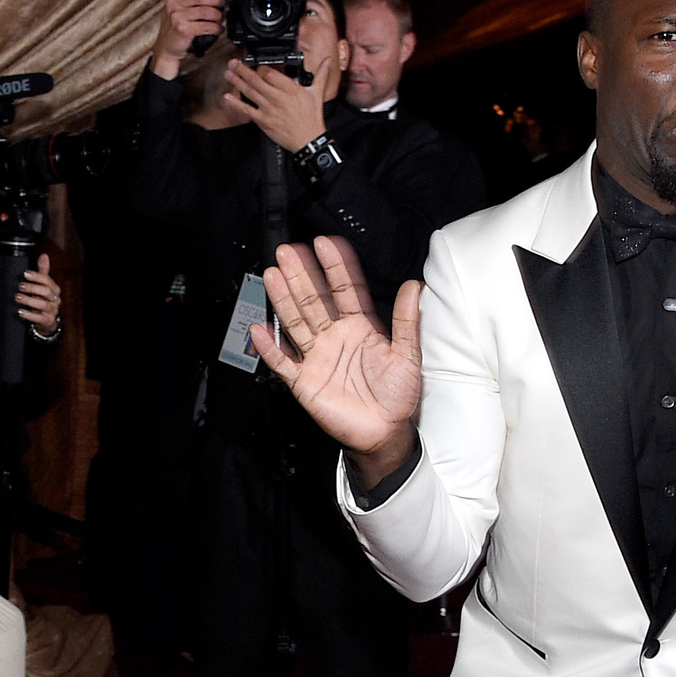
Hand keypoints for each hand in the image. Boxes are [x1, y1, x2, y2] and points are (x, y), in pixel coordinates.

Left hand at [16, 253, 62, 333]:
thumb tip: (44, 255)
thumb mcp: (43, 286)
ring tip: (18, 297)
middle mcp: (55, 299)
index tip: (25, 274)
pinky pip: (39, 318)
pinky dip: (29, 315)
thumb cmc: (44, 300)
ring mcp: (52, 311)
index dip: (37, 276)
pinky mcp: (47, 321)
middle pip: (46, 292)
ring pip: (43, 305)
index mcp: (54, 289)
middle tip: (20, 286)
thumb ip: (43, 271)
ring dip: (29, 300)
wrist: (47, 320)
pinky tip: (20, 311)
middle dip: (32, 288)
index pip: (47, 280)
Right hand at [152, 0, 224, 78]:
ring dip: (218, 15)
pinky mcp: (184, 30)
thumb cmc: (175, 26)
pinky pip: (206, 26)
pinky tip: (218, 28)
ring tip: (220, 18)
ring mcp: (177, 17)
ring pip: (206, 11)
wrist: (166, 47)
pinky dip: (216, 28)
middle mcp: (173, 4)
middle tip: (222, 2)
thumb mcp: (176, 7)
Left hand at [222, 60, 327, 153]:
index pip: (271, 73)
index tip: (256, 63)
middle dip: (243, 70)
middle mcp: (278, 97)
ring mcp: (269, 109)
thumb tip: (328, 61)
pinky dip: (236, 103)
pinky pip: (247, 110)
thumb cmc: (312, 118)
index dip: (262, 67)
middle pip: (257, 80)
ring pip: (250, 92)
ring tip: (229, 73)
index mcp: (291, 89)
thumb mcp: (317, 93)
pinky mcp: (263, 121)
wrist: (308, 140)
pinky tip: (227, 97)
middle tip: (234, 62)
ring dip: (237, 81)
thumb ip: (321, 74)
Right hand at [251, 235, 421, 483]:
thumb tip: (414, 287)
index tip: (326, 243)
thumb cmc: (397, 396)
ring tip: (273, 276)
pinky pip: (283, 363)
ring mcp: (317, 358)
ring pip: (296, 323)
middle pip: (314, 300)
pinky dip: (270, 348)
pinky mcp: (304, 382)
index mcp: (359, 327)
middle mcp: (334, 337)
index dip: (335, 266)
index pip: (345, 289)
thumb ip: (408, 321)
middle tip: (288, 250)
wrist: (385, 433)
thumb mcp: (408, 356)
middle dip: (301, 274)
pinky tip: (260, 330)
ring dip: (283, 300)